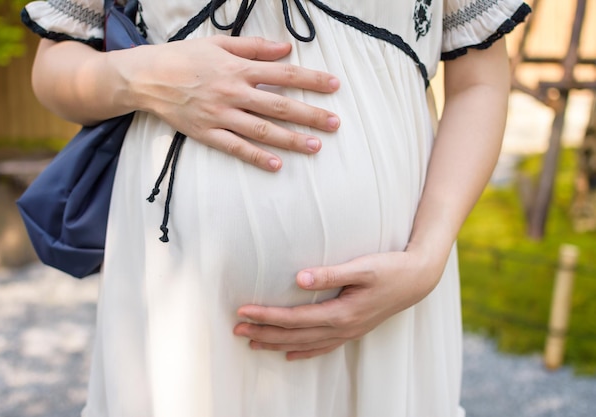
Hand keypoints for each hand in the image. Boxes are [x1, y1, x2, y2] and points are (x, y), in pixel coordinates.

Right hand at [115, 35, 340, 170]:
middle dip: (310, 114)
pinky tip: (277, 165)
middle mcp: (234, 92)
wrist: (148, 77)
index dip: (311, 80)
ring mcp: (221, 115)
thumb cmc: (185, 57)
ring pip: (262, 130)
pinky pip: (236, 147)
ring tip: (315, 147)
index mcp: (239, 68)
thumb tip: (286, 49)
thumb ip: (254, 47)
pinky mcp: (208, 133)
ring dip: (291, 139)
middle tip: (335, 123)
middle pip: (280, 106)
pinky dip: (257, 157)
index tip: (335, 86)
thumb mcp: (219, 43)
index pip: (284, 74)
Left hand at [233, 249, 444, 359]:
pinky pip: (323, 347)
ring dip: (277, 344)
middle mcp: (342, 328)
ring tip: (253, 344)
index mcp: (341, 313)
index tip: (242, 312)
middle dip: (264, 333)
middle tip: (236, 331)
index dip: (266, 316)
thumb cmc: (390, 269)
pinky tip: (290, 354)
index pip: (294, 318)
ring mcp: (348, 332)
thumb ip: (330, 274)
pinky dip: (303, 352)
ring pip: (305, 344)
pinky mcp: (353, 330)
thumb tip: (299, 278)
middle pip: (294, 335)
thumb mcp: (362, 267)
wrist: (419, 279)